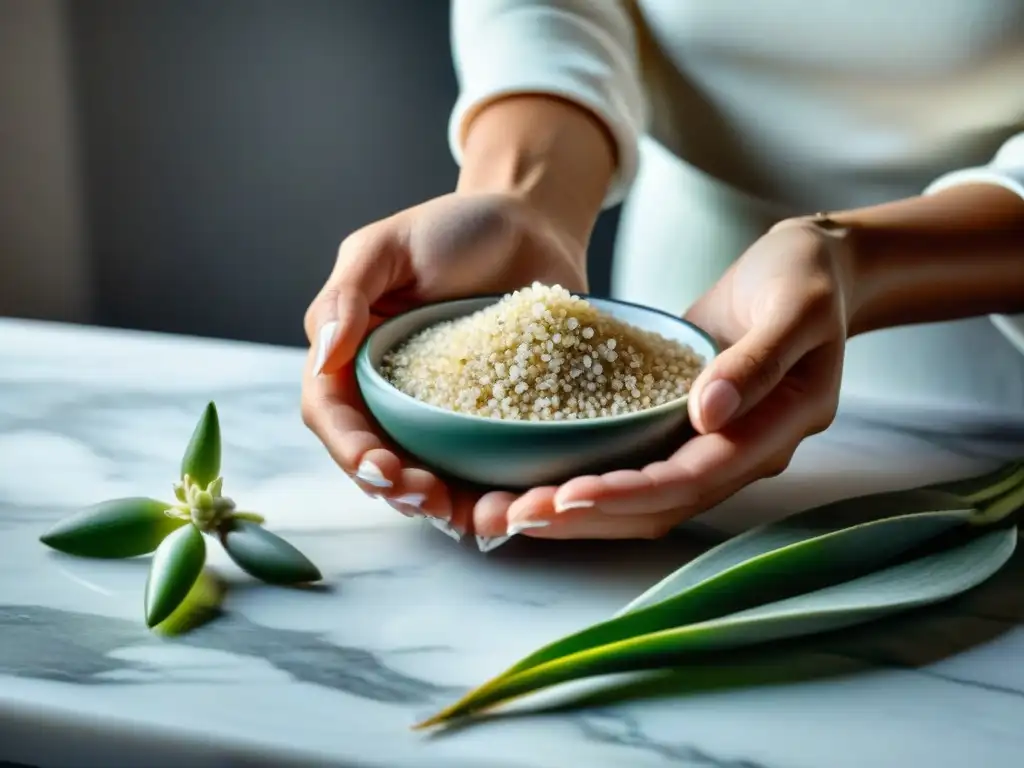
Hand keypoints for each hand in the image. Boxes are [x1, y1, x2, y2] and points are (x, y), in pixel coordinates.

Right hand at [301, 192, 586, 536]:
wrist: (529, 225)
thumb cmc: (450, 228)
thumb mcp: (387, 246)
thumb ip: (347, 294)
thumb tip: (321, 353)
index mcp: (352, 358)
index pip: (332, 415)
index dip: (349, 450)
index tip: (379, 469)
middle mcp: (391, 395)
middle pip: (377, 458)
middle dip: (395, 488)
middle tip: (427, 499)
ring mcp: (442, 413)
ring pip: (430, 474)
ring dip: (445, 504)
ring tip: (473, 516)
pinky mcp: (493, 420)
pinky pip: (487, 465)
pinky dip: (496, 491)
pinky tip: (515, 504)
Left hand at [472, 218, 856, 541]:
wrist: (811, 270)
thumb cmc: (808, 280)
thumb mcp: (797, 308)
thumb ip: (759, 361)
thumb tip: (708, 412)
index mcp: (772, 432)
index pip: (692, 479)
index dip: (629, 493)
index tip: (567, 495)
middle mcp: (735, 452)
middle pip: (654, 506)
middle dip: (581, 516)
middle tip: (508, 516)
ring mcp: (706, 442)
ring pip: (636, 496)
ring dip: (572, 507)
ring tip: (503, 509)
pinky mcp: (677, 422)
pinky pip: (629, 460)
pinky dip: (583, 471)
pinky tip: (532, 470)